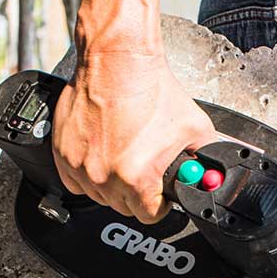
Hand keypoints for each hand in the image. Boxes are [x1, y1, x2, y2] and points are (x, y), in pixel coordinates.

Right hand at [52, 53, 215, 222]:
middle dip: (137, 193)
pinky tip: (103, 154)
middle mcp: (106, 176)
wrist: (118, 61)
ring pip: (99, 195)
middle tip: (143, 169)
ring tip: (124, 155)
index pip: (149, 215)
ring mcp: (81, 166)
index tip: (158, 196)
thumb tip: (212, 174)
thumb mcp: (194, 127)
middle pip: (124, 207)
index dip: (158, 205)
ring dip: (112, 184)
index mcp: (137, 177)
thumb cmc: (151, 89)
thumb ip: (204, 157)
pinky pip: (76, 181)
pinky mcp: (64, 154)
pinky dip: (88, 173)